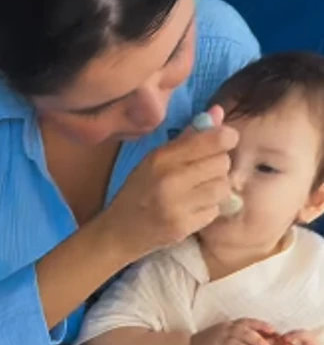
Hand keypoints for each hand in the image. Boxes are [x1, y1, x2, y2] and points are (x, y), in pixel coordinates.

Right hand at [99, 104, 238, 264]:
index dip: (226, 139)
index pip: (214, 140)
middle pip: (222, 163)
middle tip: (204, 172)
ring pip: (223, 187)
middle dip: (218, 166)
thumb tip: (219, 112)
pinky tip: (193, 208)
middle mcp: (170, 181)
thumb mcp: (155, 159)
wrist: (119, 233)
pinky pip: (215, 210)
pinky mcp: (183, 228)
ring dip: (216, 188)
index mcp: (162, 158)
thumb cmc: (138, 191)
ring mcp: (177, 207)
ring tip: (200, 191)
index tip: (223, 142)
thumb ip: (188, 136)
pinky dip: (209, 208)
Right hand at [190, 317, 276, 344]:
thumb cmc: (211, 341)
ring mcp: (219, 342)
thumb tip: (264, 343)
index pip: (248, 322)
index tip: (273, 331)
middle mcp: (225, 331)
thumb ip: (240, 335)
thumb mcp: (225, 332)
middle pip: (243, 332)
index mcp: (230, 324)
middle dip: (257, 340)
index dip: (261, 325)